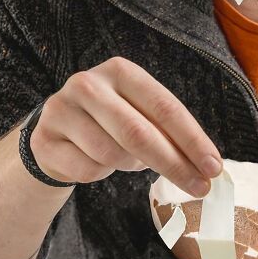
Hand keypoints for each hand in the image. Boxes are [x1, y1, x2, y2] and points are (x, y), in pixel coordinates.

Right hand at [26, 56, 222, 194]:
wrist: (56, 133)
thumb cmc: (110, 122)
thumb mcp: (139, 114)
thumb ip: (168, 131)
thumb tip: (207, 164)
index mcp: (120, 70)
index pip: (165, 107)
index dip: (193, 139)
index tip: (214, 167)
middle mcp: (88, 83)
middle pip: (139, 133)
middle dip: (174, 165)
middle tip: (200, 188)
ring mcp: (61, 109)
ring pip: (113, 155)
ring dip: (131, 166)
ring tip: (130, 159)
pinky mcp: (44, 139)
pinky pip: (88, 170)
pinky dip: (102, 174)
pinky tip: (97, 161)